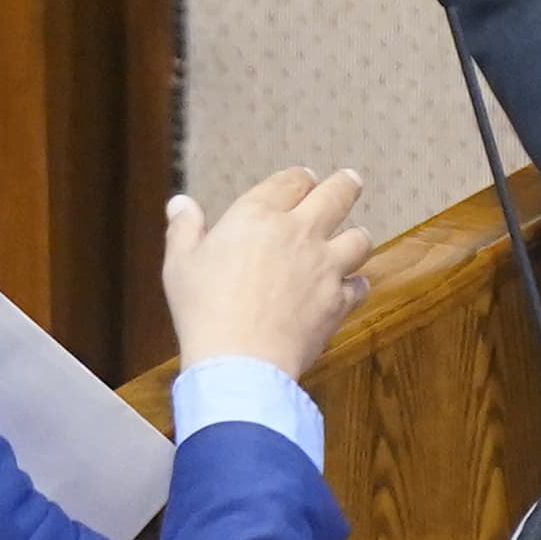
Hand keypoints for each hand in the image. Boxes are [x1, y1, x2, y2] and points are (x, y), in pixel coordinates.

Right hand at [163, 168, 372, 379]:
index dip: (300, 179)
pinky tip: (350, 286)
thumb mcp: (181, 264)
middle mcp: (299, 233)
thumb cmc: (204, 310)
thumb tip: (180, 203)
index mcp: (258, 216)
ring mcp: (325, 266)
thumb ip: (184, 228)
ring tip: (354, 237)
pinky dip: (356, 284)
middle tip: (351, 181)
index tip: (305, 180)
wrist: (240, 360)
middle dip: (346, 185)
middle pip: (337, 195)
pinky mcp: (339, 300)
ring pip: (359, 238)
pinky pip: (360, 285)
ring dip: (356, 237)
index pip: (291, 181)